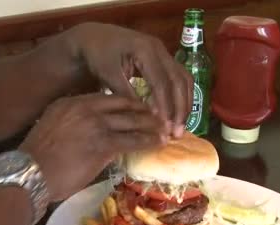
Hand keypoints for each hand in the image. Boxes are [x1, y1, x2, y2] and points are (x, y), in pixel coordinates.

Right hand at [20, 93, 168, 200]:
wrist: (30, 174)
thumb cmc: (37, 160)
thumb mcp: (53, 130)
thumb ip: (72, 124)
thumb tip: (90, 132)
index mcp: (71, 103)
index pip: (107, 98)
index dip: (127, 103)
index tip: (139, 109)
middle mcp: (85, 109)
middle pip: (124, 105)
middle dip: (144, 112)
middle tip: (159, 117)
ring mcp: (96, 125)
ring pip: (132, 121)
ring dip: (152, 126)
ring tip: (165, 130)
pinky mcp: (103, 144)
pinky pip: (133, 140)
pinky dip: (149, 141)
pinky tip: (159, 143)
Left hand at [66, 23, 192, 137]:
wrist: (94, 36)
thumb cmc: (98, 55)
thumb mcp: (108, 73)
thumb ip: (125, 92)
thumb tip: (143, 116)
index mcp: (145, 50)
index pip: (162, 82)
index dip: (165, 105)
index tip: (163, 126)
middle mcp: (160, 49)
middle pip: (179, 81)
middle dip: (180, 108)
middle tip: (176, 133)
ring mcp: (164, 53)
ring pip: (184, 79)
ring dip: (184, 104)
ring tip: (180, 127)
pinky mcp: (164, 59)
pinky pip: (180, 78)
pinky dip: (181, 96)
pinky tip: (177, 114)